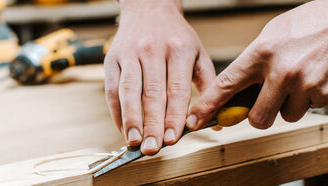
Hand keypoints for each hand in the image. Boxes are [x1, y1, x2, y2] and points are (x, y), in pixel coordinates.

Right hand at [104, 0, 214, 154]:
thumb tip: (216, 119)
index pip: (176, 89)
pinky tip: (123, 130)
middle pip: (151, 93)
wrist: (148, 8)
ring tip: (134, 142)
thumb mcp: (199, 54)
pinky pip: (111, 89)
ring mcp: (130, 54)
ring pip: (129, 92)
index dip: (173, 116)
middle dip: (152, 124)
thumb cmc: (177, 37)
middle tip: (153, 149)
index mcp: (179, 49)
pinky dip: (117, 112)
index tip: (172, 139)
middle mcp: (152, 50)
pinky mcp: (112, 59)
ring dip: (131, 120)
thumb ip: (208, 85)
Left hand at [186, 0, 327, 129]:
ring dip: (290, 104)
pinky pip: (310, 109)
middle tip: (268, 101)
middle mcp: (281, 71)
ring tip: (301, 78)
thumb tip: (237, 86)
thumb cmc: (316, 22)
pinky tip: (318, 76)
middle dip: (260, 115)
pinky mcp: (325, 95)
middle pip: (257, 117)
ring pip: (286, 115)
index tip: (195, 119)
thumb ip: (255, 60)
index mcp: (262, 52)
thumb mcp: (274, 32)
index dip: (208, 106)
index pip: (226, 85)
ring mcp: (304, 85)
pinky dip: (312, 98)